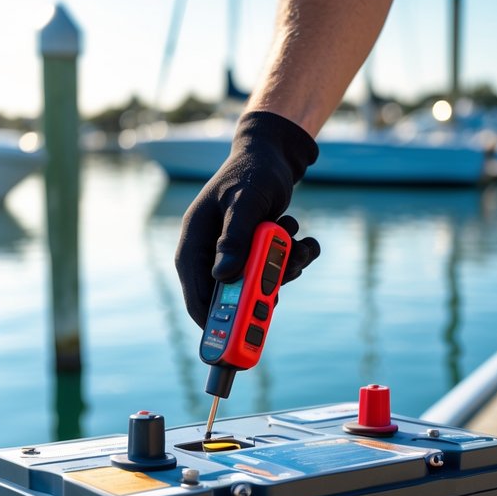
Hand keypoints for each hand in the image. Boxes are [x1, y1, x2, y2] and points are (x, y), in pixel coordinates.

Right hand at [175, 111, 320, 325]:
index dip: (216, 323)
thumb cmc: (251, 172)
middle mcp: (211, 256)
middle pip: (233, 297)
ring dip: (285, 270)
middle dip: (265, 288)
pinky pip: (276, 272)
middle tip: (287, 270)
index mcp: (194, 245)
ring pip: (260, 286)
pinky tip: (302, 238)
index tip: (241, 339)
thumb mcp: (244, 200)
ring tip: (297, 240)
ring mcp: (235, 257)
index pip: (197, 297)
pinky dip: (294, 260)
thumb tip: (223, 276)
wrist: (271, 156)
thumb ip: (234, 237)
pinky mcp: (256, 254)